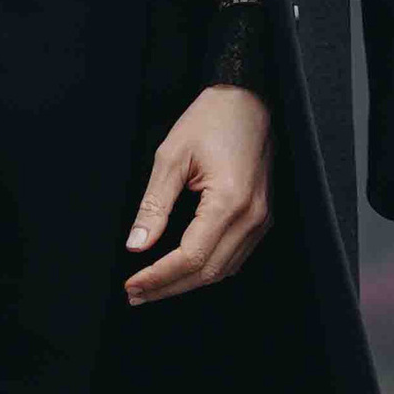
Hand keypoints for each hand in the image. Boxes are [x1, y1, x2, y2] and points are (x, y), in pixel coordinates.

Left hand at [124, 87, 272, 304]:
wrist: (247, 100)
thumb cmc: (212, 119)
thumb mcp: (171, 156)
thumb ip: (154, 205)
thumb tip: (136, 244)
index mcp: (229, 201)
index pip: (190, 257)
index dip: (159, 276)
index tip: (132, 284)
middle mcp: (251, 217)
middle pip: (208, 272)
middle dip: (168, 287)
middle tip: (135, 294)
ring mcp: (261, 219)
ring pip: (223, 270)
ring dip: (187, 283)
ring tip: (153, 287)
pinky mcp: (261, 217)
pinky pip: (235, 257)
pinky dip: (208, 270)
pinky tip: (183, 270)